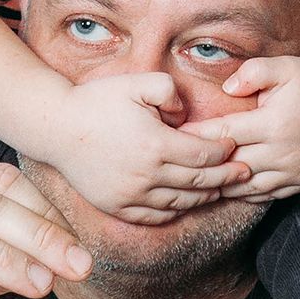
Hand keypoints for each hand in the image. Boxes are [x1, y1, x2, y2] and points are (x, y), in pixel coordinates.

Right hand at [12, 73, 248, 224]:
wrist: (55, 127)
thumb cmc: (96, 101)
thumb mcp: (136, 82)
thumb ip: (170, 91)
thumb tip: (186, 114)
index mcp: (156, 145)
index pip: (204, 155)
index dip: (224, 151)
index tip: (233, 145)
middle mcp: (147, 176)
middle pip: (199, 182)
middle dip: (226, 177)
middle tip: (244, 173)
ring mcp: (131, 195)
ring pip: (181, 202)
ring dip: (205, 196)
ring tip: (219, 188)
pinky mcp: (117, 206)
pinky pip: (155, 215)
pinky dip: (176, 210)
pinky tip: (185, 201)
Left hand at [184, 55, 299, 200]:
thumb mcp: (283, 66)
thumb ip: (253, 72)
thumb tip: (227, 88)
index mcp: (275, 124)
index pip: (225, 134)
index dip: (198, 136)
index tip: (176, 135)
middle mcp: (285, 153)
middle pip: (232, 164)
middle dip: (205, 163)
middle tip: (177, 162)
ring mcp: (295, 171)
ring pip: (247, 187)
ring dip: (222, 183)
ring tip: (198, 178)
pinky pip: (267, 196)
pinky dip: (245, 193)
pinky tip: (227, 185)